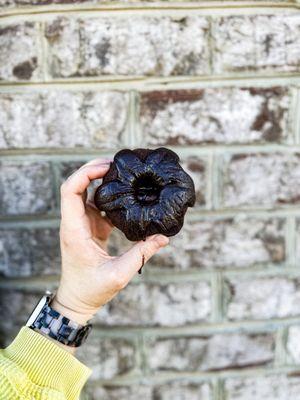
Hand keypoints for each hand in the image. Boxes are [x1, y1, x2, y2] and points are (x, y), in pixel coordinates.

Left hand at [52, 158, 168, 328]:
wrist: (77, 300)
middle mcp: (74, 222)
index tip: (107, 168)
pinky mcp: (89, 227)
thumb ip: (142, 254)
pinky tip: (124, 192)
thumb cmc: (91, 289)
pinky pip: (96, 204)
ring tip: (121, 171)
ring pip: (84, 191)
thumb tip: (163, 237)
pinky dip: (107, 193)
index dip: (85, 174)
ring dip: (99, 178)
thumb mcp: (119, 274)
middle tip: (116, 162)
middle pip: (76, 184)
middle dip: (93, 169)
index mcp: (74, 230)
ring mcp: (81, 223)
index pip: (70, 191)